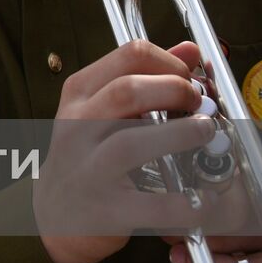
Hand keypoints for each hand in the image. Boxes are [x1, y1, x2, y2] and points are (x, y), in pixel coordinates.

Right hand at [35, 40, 217, 262]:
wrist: (55, 213)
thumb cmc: (87, 154)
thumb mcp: (104, 108)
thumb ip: (145, 76)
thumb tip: (191, 49)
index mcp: (79, 94)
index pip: (129, 54)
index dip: (171, 62)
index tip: (189, 78)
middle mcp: (77, 126)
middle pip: (129, 92)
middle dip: (177, 91)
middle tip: (199, 106)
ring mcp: (88, 168)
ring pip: (133, 142)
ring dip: (182, 136)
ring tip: (206, 136)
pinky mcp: (106, 209)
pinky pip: (154, 204)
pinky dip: (187, 202)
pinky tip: (205, 198)